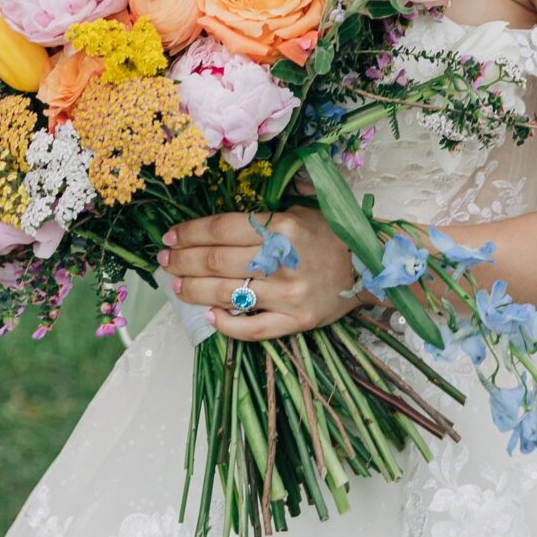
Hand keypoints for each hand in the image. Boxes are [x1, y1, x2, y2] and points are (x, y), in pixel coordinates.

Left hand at [160, 206, 364, 341]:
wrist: (372, 265)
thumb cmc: (332, 232)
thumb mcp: (301, 207)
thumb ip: (263, 210)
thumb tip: (219, 215)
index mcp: (283, 226)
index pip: (222, 228)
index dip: (190, 233)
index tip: (170, 237)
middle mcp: (283, 260)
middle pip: (217, 261)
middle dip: (183, 260)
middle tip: (164, 261)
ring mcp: (289, 295)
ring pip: (227, 294)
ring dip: (194, 290)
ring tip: (177, 286)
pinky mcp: (297, 322)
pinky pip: (254, 329)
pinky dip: (227, 325)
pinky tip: (209, 317)